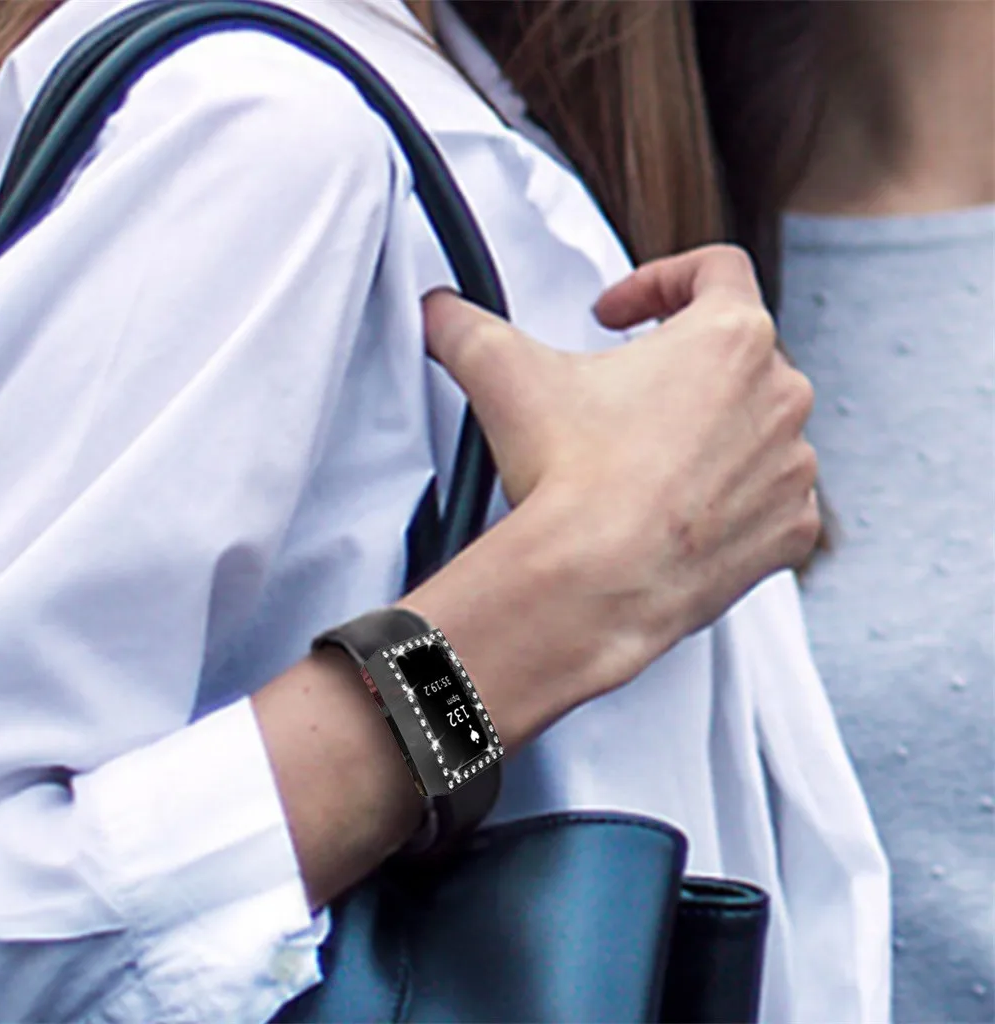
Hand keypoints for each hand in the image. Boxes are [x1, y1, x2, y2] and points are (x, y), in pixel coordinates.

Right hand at [422, 245, 818, 683]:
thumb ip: (466, 327)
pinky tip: (680, 511)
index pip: (716, 269)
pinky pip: (771, 501)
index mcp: (729, 336)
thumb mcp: (505, 375)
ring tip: (648, 462)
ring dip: (711, 435)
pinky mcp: (790, 530)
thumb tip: (438, 313)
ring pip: (758, 430)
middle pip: (736, 355)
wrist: (598, 580)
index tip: (619, 315)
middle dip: (679, 369)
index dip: (659, 280)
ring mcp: (792, 467)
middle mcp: (779, 394)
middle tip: (623, 397)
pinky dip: (733, 501)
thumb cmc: (573, 475)